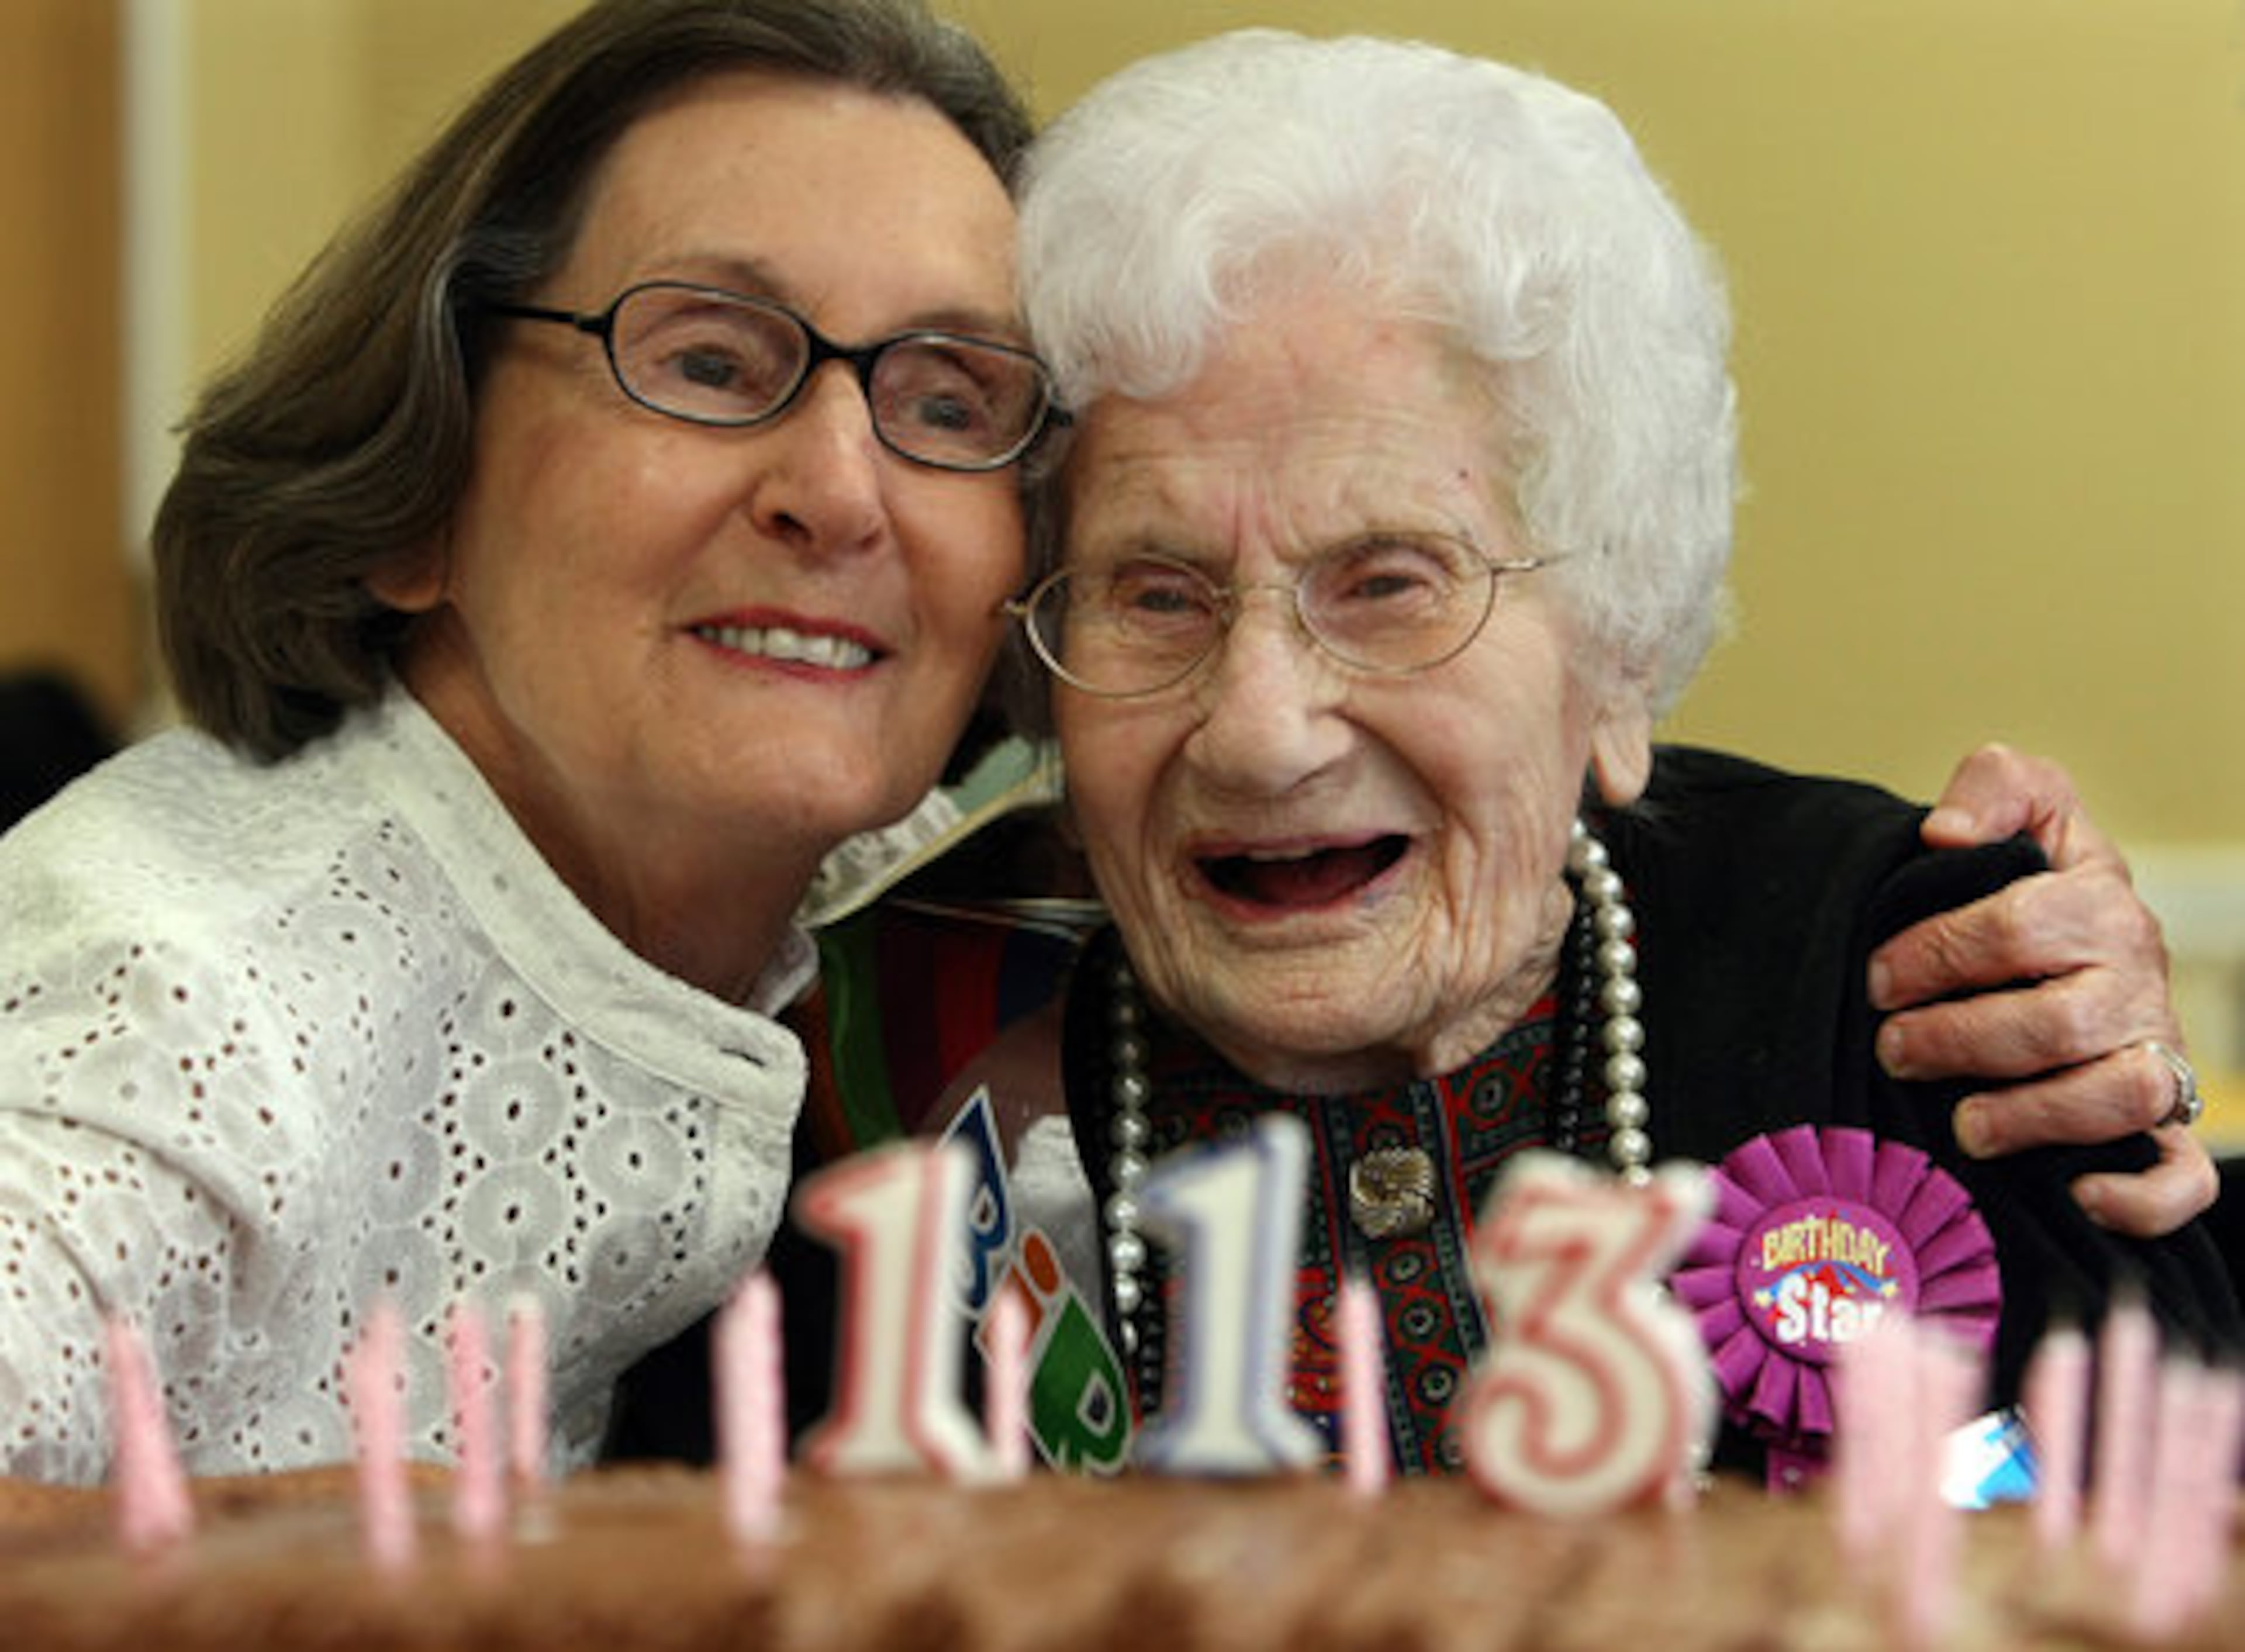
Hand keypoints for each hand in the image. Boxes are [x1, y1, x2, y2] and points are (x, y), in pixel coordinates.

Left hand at [1866, 743, 2217, 1236]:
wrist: (2083, 942)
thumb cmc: (2034, 880)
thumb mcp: (2026, 808)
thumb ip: (1995, 787)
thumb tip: (1944, 832)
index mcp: (2100, 903)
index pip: (2018, 927)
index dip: (1937, 952)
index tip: (1878, 977)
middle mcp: (2136, 982)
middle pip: (2059, 1021)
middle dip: (1961, 1038)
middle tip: (1893, 1048)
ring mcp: (2158, 1055)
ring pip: (2121, 1095)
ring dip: (2033, 1114)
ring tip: (1961, 1122)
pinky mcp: (2167, 1124)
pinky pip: (2181, 1174)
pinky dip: (2139, 1196)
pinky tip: (2077, 1193)